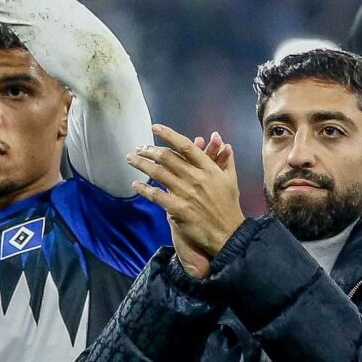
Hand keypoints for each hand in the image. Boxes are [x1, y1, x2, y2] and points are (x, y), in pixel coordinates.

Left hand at [127, 126, 244, 273]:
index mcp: (209, 168)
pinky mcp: (178, 209)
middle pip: (167, 157)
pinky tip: (136, 185)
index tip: (154, 128)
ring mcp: (186, 193)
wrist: (228, 233)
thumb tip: (224, 143)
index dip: (168, 134)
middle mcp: (196, 177)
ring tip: (130, 159)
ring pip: (158, 173)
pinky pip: (157, 195)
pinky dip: (144, 189)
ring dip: (141, 164)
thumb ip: (226, 159)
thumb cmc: (229, 205)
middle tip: (139, 148)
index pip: (185, 146)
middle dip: (149, 150)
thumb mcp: (231, 180)